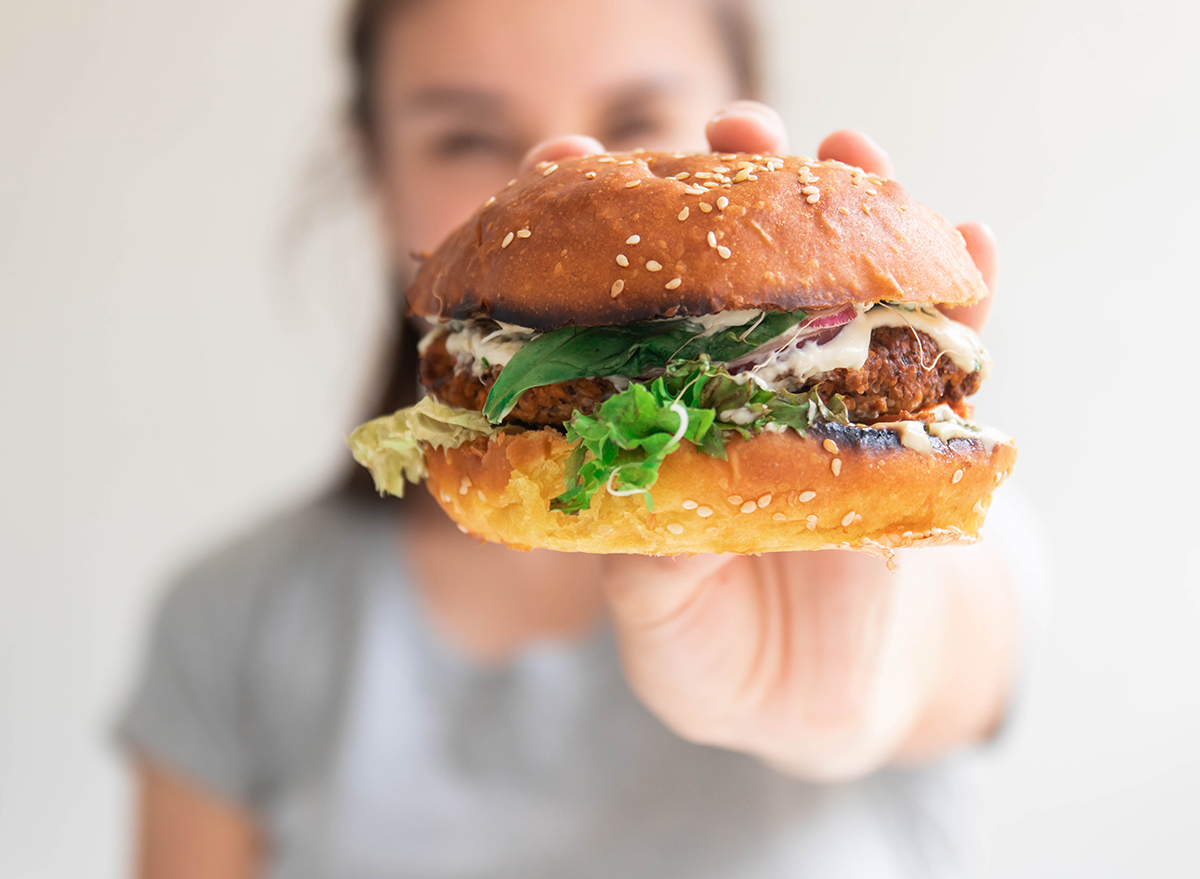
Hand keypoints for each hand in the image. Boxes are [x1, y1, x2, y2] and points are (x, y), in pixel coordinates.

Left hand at [518, 103, 1015, 779]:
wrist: (819, 700)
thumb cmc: (717, 657)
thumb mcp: (663, 627)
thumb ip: (651, 570)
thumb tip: (657, 500)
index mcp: (660, 415)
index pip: (619, 305)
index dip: (593, 236)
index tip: (566, 169)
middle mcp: (741, 384)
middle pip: (736, 263)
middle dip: (731, 184)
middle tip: (726, 128)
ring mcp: (829, 395)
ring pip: (845, 279)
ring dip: (852, 204)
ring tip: (847, 150)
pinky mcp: (913, 427)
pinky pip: (949, 352)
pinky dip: (964, 295)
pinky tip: (969, 246)